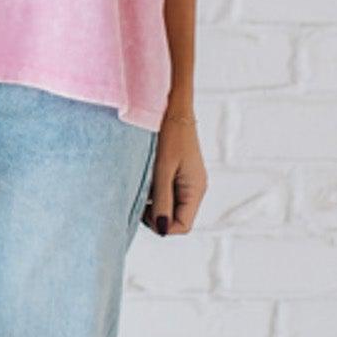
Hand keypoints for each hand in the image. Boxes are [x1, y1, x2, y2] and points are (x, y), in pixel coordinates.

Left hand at [145, 106, 206, 234]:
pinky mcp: (179, 173)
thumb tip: (162, 229)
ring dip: (153, 201)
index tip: (144, 211)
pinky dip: (154, 190)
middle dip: (156, 213)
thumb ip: (162, 201)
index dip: (163, 225)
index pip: (183, 225)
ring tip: (143, 182)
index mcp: (196, 190)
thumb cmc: (169, 135)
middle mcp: (195, 188)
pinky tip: (146, 176)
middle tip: (140, 195)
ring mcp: (187, 181)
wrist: (172, 107)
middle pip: (175, 217)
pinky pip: (166, 192)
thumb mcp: (162, 170)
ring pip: (169, 206)